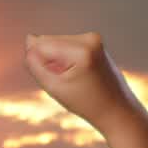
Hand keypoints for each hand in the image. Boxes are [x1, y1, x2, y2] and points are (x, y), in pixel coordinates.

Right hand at [23, 32, 147, 134]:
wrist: (117, 110)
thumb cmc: (86, 103)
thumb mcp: (54, 87)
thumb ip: (35, 64)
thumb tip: (29, 40)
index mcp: (81, 50)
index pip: (40, 46)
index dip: (40, 66)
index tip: (58, 81)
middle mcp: (89, 38)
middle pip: (47, 41)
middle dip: (49, 61)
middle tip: (69, 82)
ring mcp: (93, 37)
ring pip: (55, 42)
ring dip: (57, 60)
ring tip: (75, 79)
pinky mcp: (94, 40)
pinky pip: (66, 45)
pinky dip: (66, 59)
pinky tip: (79, 74)